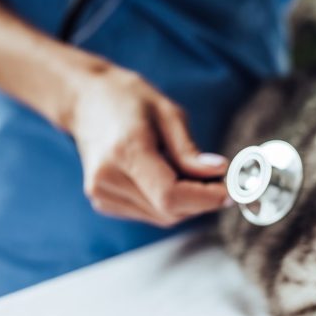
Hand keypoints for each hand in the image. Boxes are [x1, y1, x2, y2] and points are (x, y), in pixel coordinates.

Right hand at [66, 65, 229, 225]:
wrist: (84, 101)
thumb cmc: (127, 99)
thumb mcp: (167, 112)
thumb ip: (190, 151)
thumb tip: (219, 173)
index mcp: (125, 151)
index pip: (170, 195)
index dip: (206, 199)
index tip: (231, 191)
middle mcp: (108, 178)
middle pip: (169, 211)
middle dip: (201, 200)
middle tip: (220, 180)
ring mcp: (101, 194)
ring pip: (161, 217)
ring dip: (186, 203)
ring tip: (191, 174)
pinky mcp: (103, 202)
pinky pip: (149, 213)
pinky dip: (167, 203)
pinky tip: (168, 178)